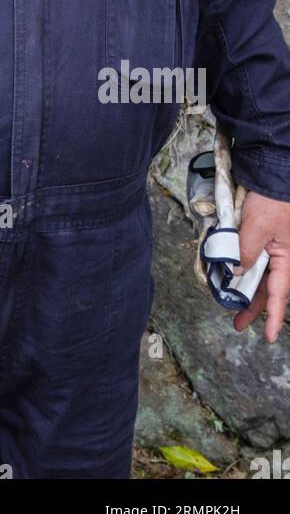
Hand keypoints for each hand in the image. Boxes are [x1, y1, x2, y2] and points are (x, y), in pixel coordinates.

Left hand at [232, 190, 289, 341]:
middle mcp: (279, 257)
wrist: (272, 177)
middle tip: (238, 324)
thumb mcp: (257, 228)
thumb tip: (236, 273)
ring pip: (257, 275)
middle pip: (266, 288)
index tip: (270, 337)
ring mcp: (269, 248)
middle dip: (253, 307)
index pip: (279, 294)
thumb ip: (245, 252)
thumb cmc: (272, 202)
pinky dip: (240, 270)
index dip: (275, 316)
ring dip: (244, 290)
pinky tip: (230, 276)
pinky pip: (250, 259)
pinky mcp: (258, 238)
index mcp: (285, 259)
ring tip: (231, 305)